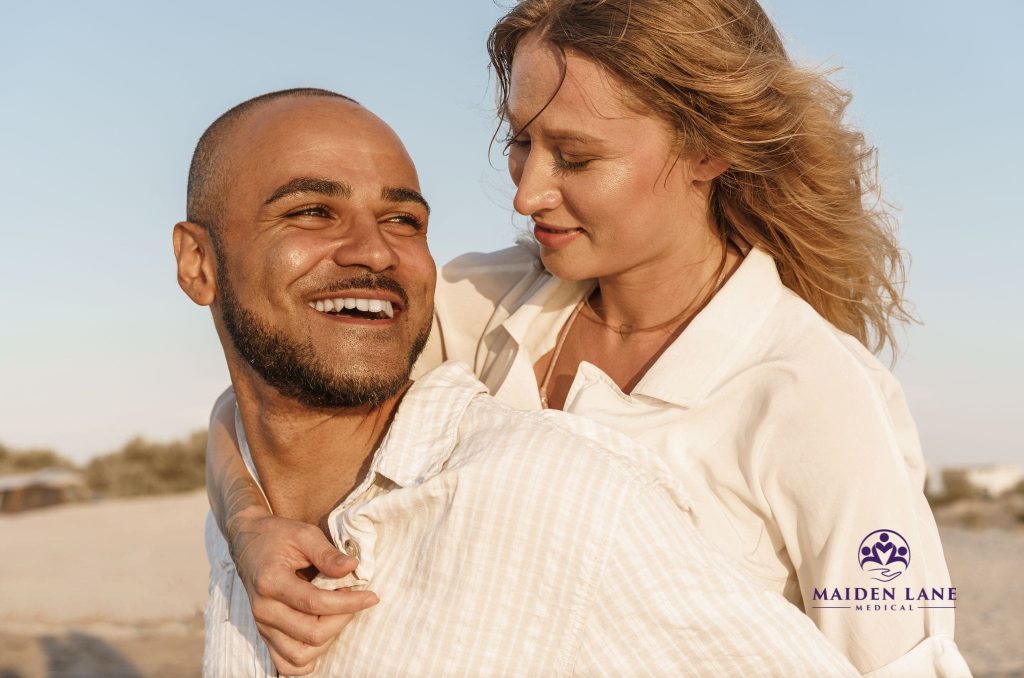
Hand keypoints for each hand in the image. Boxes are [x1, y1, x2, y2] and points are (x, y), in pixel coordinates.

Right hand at [229, 510, 378, 674]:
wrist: (248, 543)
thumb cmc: (278, 536)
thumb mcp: (304, 534)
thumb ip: (327, 553)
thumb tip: (352, 568)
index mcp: (271, 582)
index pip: (316, 603)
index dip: (349, 602)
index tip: (371, 596)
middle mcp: (263, 610)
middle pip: (312, 634)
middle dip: (343, 619)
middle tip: (352, 598)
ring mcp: (262, 626)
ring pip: (300, 656)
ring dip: (328, 639)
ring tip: (337, 613)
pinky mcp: (264, 635)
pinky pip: (286, 664)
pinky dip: (308, 657)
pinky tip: (323, 633)